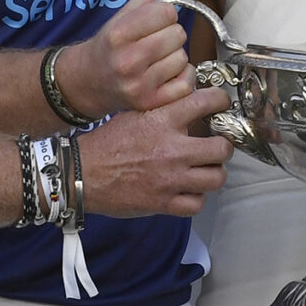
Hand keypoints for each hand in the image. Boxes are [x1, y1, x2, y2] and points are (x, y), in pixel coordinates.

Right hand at [58, 0, 203, 116]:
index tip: (153, 21)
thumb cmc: (114, 40)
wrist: (89, 78)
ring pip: (182, 58)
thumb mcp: (130, 8)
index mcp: (119, 33)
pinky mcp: (149, 102)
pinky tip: (166, 74)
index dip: (165, 14)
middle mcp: (126, 60)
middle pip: (178, 35)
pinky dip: (182, 77)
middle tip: (154, 41)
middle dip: (171, 34)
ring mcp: (137, 85)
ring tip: (157, 58)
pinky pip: (186, 83)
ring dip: (175, 56)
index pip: (168, 12)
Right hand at [77, 86, 233, 217]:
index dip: (221, 101)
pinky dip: (196, 198)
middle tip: (217, 146)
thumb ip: (164, 109)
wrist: (82, 173)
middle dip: (223, 146)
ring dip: (214, 173)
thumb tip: (189, 102)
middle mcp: (172, 149)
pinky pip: (197, 203)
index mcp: (163, 120)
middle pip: (222, 148)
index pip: (207, 102)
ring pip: (217, 178)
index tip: (222, 105)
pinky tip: (189, 190)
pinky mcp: (164, 203)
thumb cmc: (106, 143)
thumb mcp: (134, 114)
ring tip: (206, 169)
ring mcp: (170, 179)